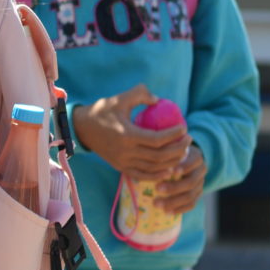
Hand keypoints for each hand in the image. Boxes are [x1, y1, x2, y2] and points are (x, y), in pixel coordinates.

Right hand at [73, 85, 189, 179]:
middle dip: (178, 148)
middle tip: (188, 139)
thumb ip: (140, 94)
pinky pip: (143, 175)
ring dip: (172, 162)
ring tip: (182, 152)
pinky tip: (169, 169)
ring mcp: (123, 161)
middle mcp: (126, 151)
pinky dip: (158, 175)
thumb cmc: (101, 111)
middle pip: (159, 156)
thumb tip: (158, 101)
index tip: (184, 127)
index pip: (157, 139)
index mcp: (126, 135)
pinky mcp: (120, 167)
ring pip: (154, 168)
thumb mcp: (119, 98)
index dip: (174, 135)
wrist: (81, 128)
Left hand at [153, 146, 206, 215]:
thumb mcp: (170, 148)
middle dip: (174, 187)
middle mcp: (200, 171)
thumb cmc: (172, 152)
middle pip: (190, 182)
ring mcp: (200, 184)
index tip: (170, 171)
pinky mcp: (197, 194)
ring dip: (174, 202)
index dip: (183, 168)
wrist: (186, 159)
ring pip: (190, 196)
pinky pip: (191, 204)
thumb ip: (164, 152)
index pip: (192, 163)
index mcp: (195, 157)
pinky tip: (167, 212)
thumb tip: (145, 156)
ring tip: (157, 204)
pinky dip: (180, 209)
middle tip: (157, 189)